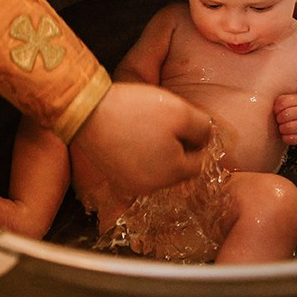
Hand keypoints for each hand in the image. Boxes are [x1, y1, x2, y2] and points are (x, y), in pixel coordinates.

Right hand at [72, 81, 210, 201]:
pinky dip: (138, 156)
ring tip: (144, 127)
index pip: (198, 161)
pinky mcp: (115, 178)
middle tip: (161, 123)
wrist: (88, 112)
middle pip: (177, 168)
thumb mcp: (180, 111)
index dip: (193, 139)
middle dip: (176, 147)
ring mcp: (131, 185)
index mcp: (173, 172)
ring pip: (157, 169)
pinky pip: (137, 169)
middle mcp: (153, 187)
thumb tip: (207, 137)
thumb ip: (202, 127)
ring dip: (157, 152)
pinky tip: (129, 137)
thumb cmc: (136, 110)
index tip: (180, 122)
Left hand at [274, 94, 296, 145]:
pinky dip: (285, 138)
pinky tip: (287, 134)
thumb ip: (281, 100)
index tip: (277, 111)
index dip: (276, 108)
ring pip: (287, 128)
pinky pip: (291, 139)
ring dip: (282, 128)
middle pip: (284, 115)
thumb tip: (272, 108)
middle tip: (280, 120)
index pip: (282, 102)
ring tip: (283, 127)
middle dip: (279, 119)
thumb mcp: (292, 100)